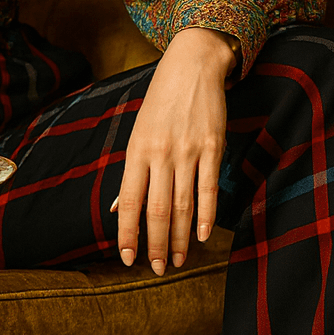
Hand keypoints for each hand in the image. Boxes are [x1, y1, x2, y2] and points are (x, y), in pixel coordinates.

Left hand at [113, 28, 234, 275]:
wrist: (192, 65)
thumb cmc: (161, 102)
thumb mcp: (138, 133)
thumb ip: (132, 173)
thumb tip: (120, 209)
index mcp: (137, 150)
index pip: (129, 201)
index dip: (128, 233)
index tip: (127, 258)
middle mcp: (160, 153)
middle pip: (156, 210)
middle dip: (154, 244)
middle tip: (155, 269)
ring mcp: (188, 151)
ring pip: (182, 205)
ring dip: (178, 238)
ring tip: (176, 261)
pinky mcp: (213, 147)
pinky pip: (209, 189)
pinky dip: (205, 216)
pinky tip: (200, 237)